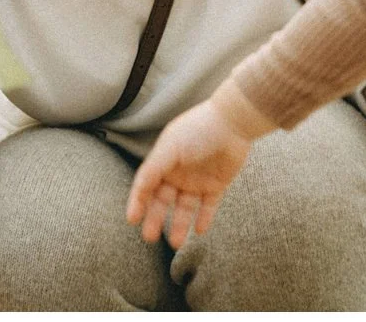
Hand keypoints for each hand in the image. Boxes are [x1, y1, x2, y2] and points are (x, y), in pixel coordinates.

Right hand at [126, 83, 273, 247]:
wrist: (234, 122)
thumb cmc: (198, 130)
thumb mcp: (170, 147)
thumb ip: (153, 168)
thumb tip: (139, 189)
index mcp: (164, 160)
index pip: (146, 185)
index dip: (138, 201)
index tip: (132, 220)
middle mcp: (178, 172)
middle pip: (163, 200)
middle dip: (155, 218)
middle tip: (150, 238)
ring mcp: (197, 179)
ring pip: (184, 208)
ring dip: (178, 225)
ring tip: (176, 243)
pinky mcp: (217, 185)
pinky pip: (208, 207)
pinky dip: (203, 219)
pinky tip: (198, 231)